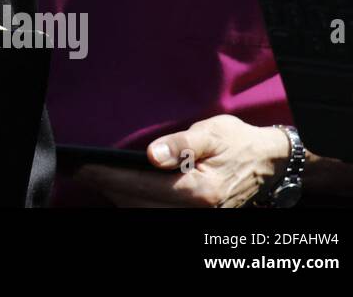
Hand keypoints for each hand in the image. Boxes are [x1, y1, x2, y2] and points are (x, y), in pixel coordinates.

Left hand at [76, 114, 290, 206]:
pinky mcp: (198, 218)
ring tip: (100, 179)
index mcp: (201, 190)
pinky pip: (159, 215)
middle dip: (112, 188)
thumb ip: (181, 144)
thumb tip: (152, 155)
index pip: (144, 186)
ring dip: (123, 198)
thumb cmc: (237, 142)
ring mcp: (198, 218)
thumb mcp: (211, 133)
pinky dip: (138, 204)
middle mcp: (198, 210)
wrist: (267, 161)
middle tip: (85, 171)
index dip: (113, 177)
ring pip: (147, 214)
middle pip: (141, 205)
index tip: (88, 168)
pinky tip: (124, 189)